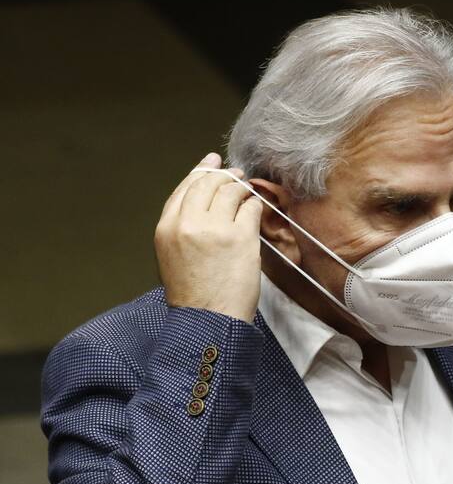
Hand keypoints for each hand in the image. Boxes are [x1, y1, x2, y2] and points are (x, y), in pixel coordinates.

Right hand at [154, 153, 262, 322]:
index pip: (184, 189)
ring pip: (231, 191)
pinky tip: (256, 207)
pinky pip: (250, 207)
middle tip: (235, 173)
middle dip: (223, 174)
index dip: (200, 172)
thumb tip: (202, 202)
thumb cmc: (194, 295)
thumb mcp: (171, 256)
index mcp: (166, 228)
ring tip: (247, 190)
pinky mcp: (241, 236)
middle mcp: (188, 223)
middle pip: (207, 184)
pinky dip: (254, 204)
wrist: (208, 320)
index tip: (211, 162)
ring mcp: (215, 228)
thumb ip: (182, 228)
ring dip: (241, 187)